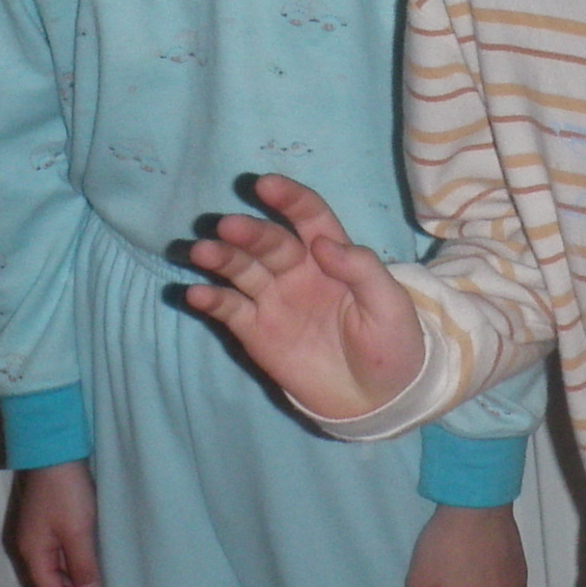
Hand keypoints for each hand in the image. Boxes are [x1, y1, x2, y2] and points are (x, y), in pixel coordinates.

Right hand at [7, 459, 106, 586]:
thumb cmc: (65, 491)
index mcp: (33, 553)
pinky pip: (58, 561)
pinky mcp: (47, 527)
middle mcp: (30, 549)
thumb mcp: (78, 531)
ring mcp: (37, 538)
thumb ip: (83, 566)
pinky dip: (73, 573)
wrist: (54, 451)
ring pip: (54, 575)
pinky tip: (88, 574)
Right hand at [183, 173, 427, 419]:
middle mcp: (297, 271)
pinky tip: (195, 292)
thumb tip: (323, 243)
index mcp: (331, 257)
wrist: (376, 401)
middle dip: (248, 232)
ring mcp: (273, 299)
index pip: (309, 217)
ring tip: (201, 252)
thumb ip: (361, 270)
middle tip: (227, 226)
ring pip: (242, 269)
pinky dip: (210, 300)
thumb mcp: (390, 306)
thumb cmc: (390, 347)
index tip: (267, 186)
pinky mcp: (255, 331)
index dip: (290, 199)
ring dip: (221, 258)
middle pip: (269, 242)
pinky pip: (229, 309)